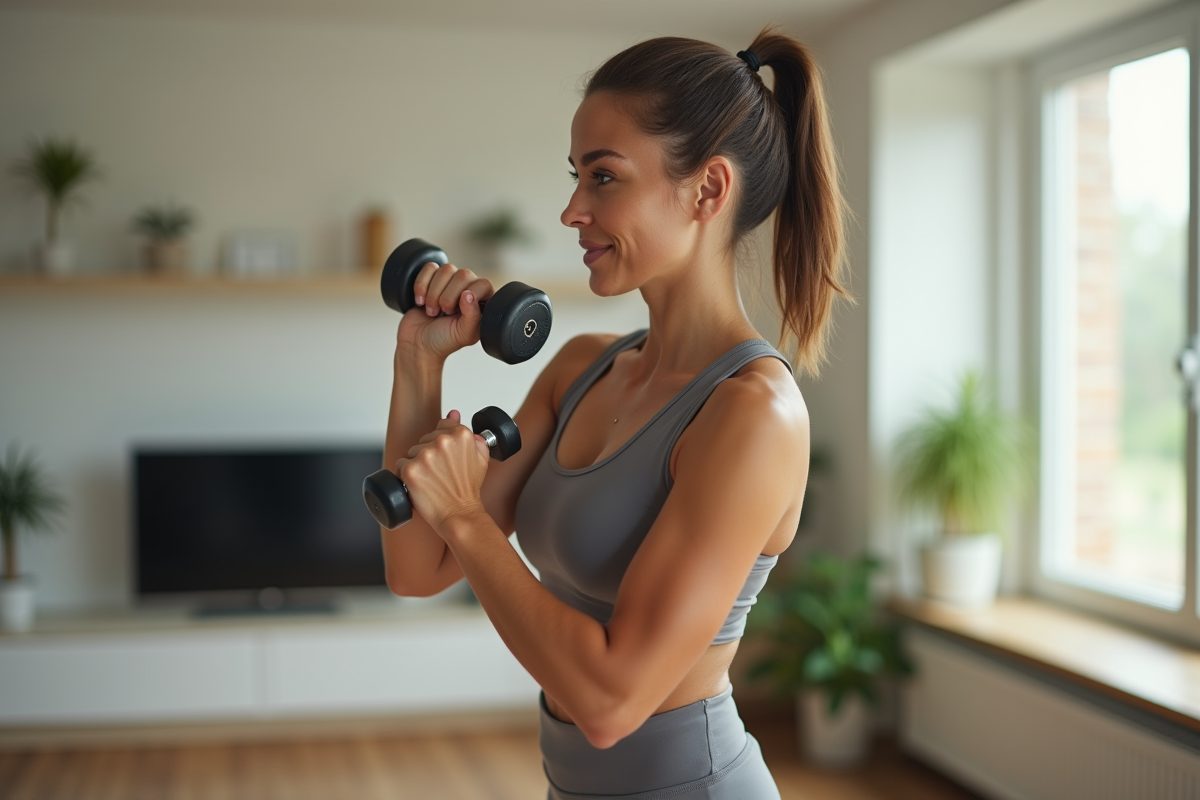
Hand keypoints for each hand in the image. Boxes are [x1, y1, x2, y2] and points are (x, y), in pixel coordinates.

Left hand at [395, 410, 490, 532]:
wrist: (459, 514)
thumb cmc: (468, 489)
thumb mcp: (480, 458)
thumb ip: (470, 434)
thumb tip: (454, 413)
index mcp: (461, 434)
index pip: (442, 426)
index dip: (443, 444)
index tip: (448, 459)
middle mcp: (442, 441)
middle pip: (425, 439)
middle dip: (430, 454)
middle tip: (442, 473)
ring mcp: (425, 455)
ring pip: (412, 451)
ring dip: (418, 464)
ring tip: (432, 480)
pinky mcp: (410, 470)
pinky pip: (401, 464)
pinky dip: (408, 475)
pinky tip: (421, 485)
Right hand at [397, 262, 494, 361]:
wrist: (417, 344)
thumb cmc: (443, 341)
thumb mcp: (463, 334)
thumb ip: (472, 316)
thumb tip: (468, 293)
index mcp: (481, 303)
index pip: (483, 284)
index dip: (468, 296)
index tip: (457, 312)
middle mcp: (467, 289)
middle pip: (463, 274)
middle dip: (448, 296)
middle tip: (443, 313)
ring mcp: (449, 283)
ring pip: (446, 269)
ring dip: (433, 293)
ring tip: (432, 310)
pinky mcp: (431, 279)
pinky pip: (429, 268)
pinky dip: (421, 285)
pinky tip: (420, 301)